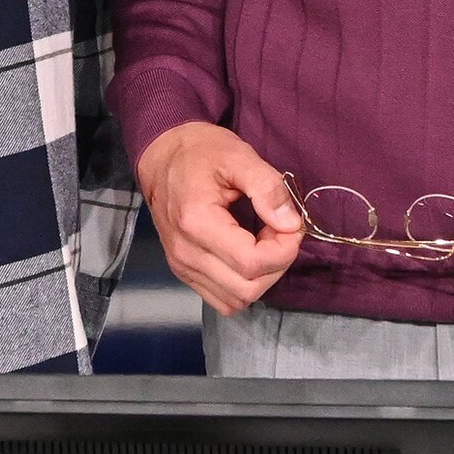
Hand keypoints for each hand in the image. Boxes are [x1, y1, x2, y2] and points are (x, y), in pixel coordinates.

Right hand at [139, 121, 305, 314]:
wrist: (163, 157)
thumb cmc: (200, 153)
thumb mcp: (239, 156)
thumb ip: (267, 188)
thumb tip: (291, 225)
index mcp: (196, 222)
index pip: (251, 262)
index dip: (284, 249)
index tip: (291, 225)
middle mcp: (185, 253)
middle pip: (247, 289)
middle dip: (277, 265)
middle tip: (279, 232)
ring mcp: (182, 266)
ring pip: (236, 300)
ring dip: (262, 278)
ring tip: (264, 243)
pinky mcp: (184, 272)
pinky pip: (222, 299)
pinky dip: (244, 285)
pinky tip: (249, 256)